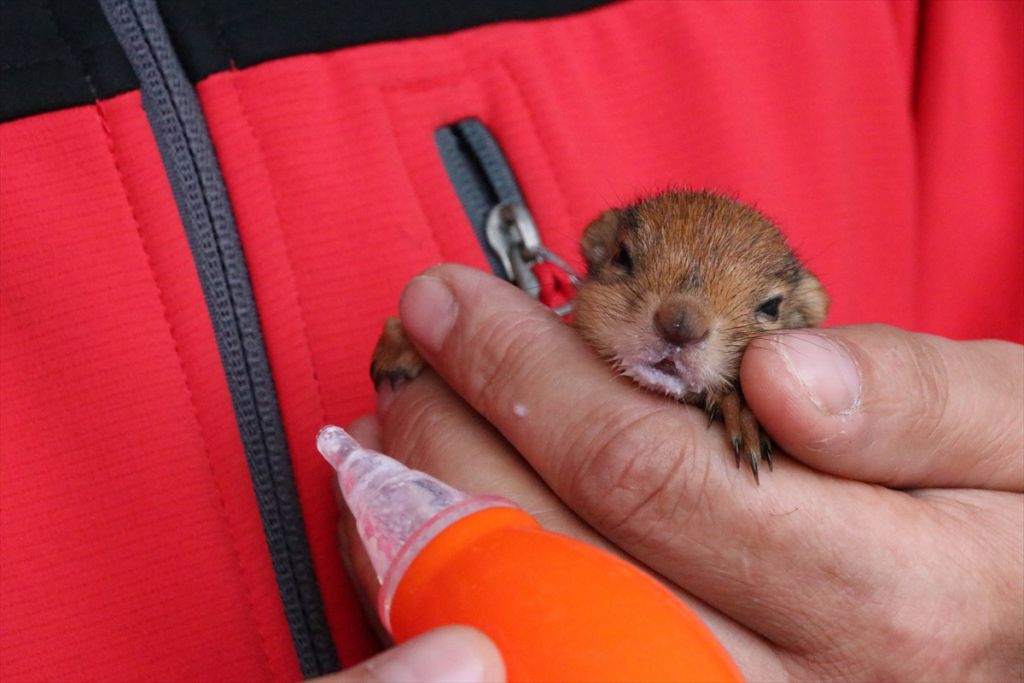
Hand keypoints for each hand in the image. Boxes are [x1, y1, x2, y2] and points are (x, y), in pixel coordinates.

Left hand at [341, 265, 1022, 681]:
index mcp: (886, 596)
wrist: (1016, 612)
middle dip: (454, 441)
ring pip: (529, 634)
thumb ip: (918, 399)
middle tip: (411, 354)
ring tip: (395, 428)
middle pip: (561, 564)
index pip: (647, 471)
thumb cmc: (1017, 511)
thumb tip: (788, 378)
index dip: (529, 376)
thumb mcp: (1019, 428)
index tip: (460, 302)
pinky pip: (540, 664)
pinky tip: (421, 525)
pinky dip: (454, 593)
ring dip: (429, 522)